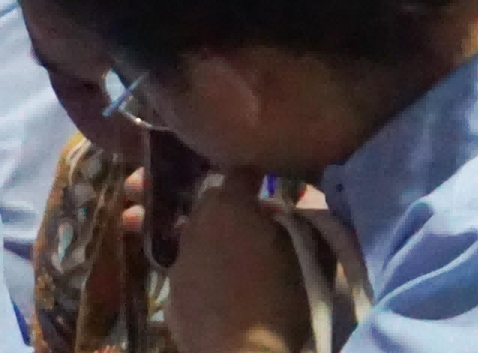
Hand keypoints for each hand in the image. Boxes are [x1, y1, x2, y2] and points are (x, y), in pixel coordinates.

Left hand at [165, 168, 310, 354]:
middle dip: (230, 209)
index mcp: (229, 208)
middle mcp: (196, 228)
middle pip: (210, 204)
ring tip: (237, 263)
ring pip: (195, 240)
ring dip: (214, 243)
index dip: (253, 178)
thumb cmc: (281, 301)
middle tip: (254, 225)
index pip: (238, 174)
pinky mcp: (170, 301)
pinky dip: (204, 277)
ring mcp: (178, 266)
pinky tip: (222, 295)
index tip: (266, 183)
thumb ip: (298, 224)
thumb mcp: (307, 255)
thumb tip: (290, 214)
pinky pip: (189, 276)